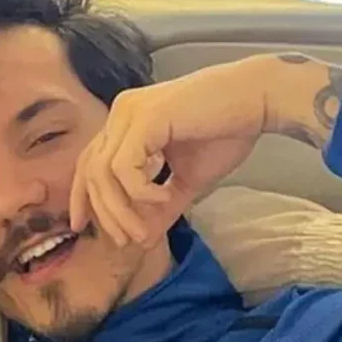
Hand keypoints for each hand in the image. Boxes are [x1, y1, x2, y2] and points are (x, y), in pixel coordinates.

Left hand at [70, 56, 269, 247]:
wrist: (258, 100)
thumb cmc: (226, 132)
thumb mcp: (187, 180)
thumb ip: (162, 207)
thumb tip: (143, 239)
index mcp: (126, 124)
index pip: (88, 163)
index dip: (82, 198)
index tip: (83, 229)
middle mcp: (121, 114)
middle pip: (90, 171)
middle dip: (104, 212)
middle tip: (126, 240)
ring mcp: (131, 113)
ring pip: (103, 173)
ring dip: (121, 209)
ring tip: (145, 229)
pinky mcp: (146, 117)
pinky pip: (124, 166)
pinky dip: (140, 191)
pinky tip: (163, 198)